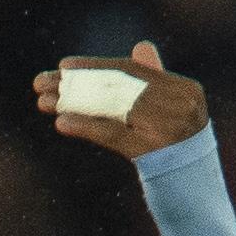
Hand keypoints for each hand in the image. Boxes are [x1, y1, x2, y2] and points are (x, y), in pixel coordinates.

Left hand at [32, 41, 207, 160]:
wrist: (194, 190)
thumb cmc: (178, 148)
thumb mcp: (171, 112)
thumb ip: (156, 80)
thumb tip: (141, 46)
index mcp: (185, 89)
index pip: (133, 71)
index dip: (96, 67)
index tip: (63, 66)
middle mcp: (181, 105)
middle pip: (119, 88)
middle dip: (76, 85)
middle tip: (40, 82)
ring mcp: (170, 128)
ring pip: (114, 109)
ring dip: (74, 105)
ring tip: (43, 102)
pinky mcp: (155, 152)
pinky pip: (114, 134)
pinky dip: (86, 126)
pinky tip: (62, 123)